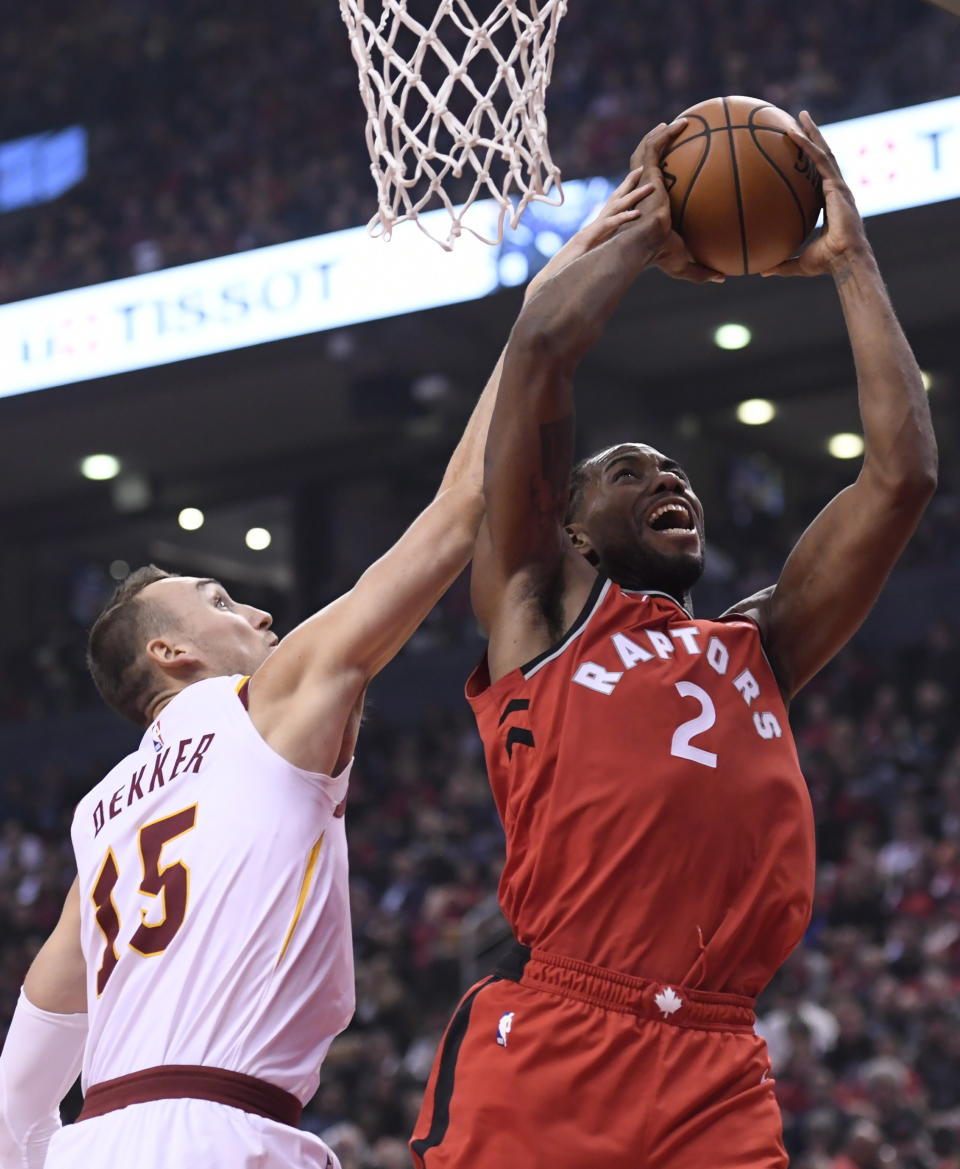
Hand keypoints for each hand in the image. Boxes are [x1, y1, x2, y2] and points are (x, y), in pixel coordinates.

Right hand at [523, 167, 653, 302]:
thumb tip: (615, 255)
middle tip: (644, 168)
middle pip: (614, 200)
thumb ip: (602, 254)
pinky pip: (608, 226)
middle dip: (629, 184)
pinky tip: (637, 214)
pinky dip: (623, 218)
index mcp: (595, 231)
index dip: (625, 192)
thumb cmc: (567, 275)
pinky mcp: (587, 240)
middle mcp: (593, 227)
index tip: (638, 178)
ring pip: (614, 208)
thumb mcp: (591, 262)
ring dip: (633, 196)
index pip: (612, 207)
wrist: (548, 282)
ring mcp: (590, 231)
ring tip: (651, 186)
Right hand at [632, 122, 724, 284]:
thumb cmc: (660, 256)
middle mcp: (644, 192)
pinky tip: (681, 124)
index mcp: (651, 208)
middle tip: (672, 140)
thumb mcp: (685, 264)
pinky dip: (665, 134)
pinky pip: (655, 147)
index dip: (660, 179)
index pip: (653, 189)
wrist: (645, 244)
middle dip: (658, 150)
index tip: (676, 171)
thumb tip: (722, 278)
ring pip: (647, 150)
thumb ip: (702, 270)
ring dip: (659, 135)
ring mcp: (643, 181)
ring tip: (675, 124)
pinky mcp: (647, 174)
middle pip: (647, 166)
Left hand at [761, 111, 872, 278]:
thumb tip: (760, 270)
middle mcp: (836, 190)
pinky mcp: (838, 186)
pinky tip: (794, 134)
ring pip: (824, 152)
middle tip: (800, 119)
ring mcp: (838, 186)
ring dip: (812, 132)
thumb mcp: (798, 263)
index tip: (799, 148)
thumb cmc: (827, 264)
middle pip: (823, 156)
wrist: (845, 261)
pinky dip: (808, 146)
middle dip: (813, 136)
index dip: (810, 160)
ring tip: (801, 115)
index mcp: (829, 203)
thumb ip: (781, 263)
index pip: (818, 176)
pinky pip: (820, 161)